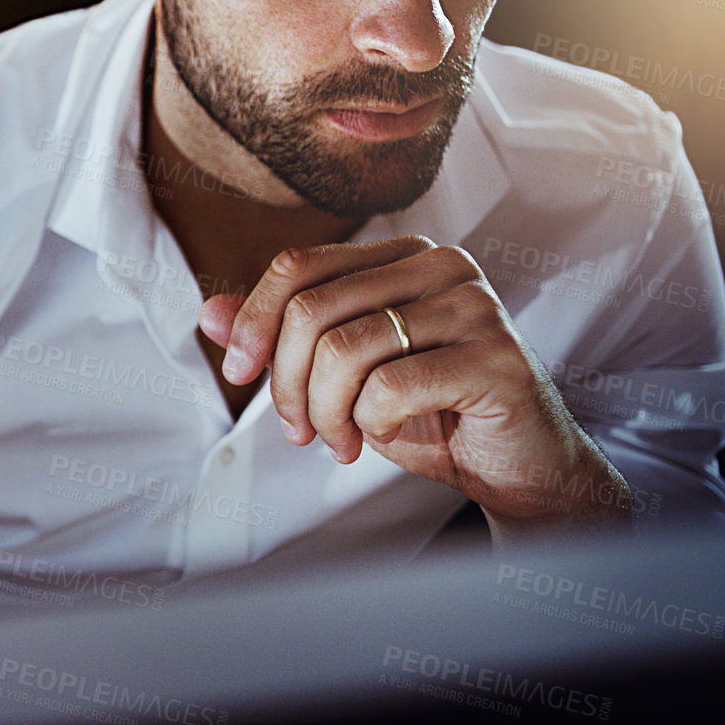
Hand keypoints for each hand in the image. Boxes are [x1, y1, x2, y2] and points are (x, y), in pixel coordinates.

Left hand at [197, 235, 634, 540]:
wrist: (516, 468)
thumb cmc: (431, 414)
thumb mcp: (341, 373)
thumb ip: (280, 337)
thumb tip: (207, 313)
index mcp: (403, 256)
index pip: (298, 266)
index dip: (254, 321)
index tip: (239, 372)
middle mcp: (442, 266)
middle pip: (312, 310)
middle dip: (287, 382)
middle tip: (299, 430)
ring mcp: (475, 307)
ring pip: (344, 351)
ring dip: (326, 412)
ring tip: (342, 441)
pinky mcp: (497, 359)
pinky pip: (390, 388)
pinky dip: (371, 425)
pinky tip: (386, 437)